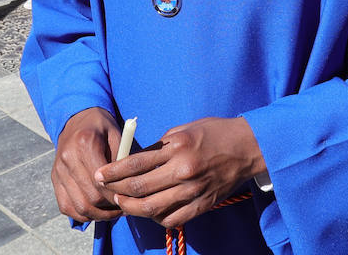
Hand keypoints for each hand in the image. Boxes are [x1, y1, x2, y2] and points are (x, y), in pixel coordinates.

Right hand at [51, 107, 122, 222]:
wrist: (77, 118)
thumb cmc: (101, 128)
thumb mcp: (117, 136)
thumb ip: (122, 160)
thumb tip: (127, 189)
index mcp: (84, 143)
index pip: (100, 182)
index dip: (115, 195)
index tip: (128, 198)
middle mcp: (67, 158)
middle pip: (89, 198)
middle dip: (108, 208)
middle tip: (123, 206)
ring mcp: (58, 170)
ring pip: (78, 207)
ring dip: (97, 215)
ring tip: (112, 211)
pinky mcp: (55, 179)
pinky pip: (66, 207)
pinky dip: (82, 214)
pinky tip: (96, 210)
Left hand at [97, 117, 264, 228]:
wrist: (247, 147)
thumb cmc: (214, 133)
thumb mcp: (184, 129)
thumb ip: (160, 146)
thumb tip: (135, 160)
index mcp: (177, 147)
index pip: (136, 163)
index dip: (113, 171)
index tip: (99, 175)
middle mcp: (183, 170)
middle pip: (139, 188)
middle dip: (116, 190)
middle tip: (105, 190)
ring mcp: (193, 190)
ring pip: (152, 208)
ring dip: (131, 207)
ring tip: (122, 203)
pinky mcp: (202, 204)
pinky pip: (172, 218)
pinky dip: (155, 218)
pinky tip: (148, 211)